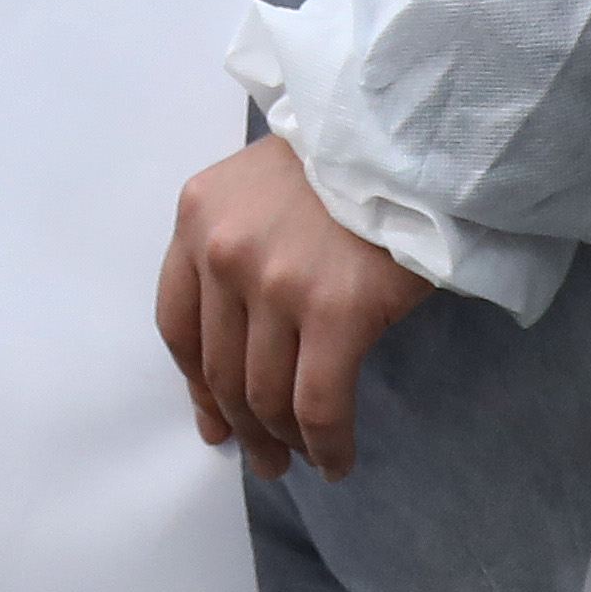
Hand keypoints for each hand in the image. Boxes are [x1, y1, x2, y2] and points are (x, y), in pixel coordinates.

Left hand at [155, 131, 427, 483]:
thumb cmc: (346, 153)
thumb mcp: (259, 181)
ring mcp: (276, 284)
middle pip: (219, 369)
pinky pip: (318, 406)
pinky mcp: (335, 312)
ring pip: (265, 394)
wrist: (413, 130)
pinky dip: (325, 446)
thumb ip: (235, 245)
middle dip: (240, 426)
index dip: (195, 385)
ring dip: (280, 442)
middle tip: (263, 457)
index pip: (177, 324)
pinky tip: (337, 462)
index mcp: (196, 215)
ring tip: (300, 460)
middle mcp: (223, 251)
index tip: (213, 420)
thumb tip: (232, 350)